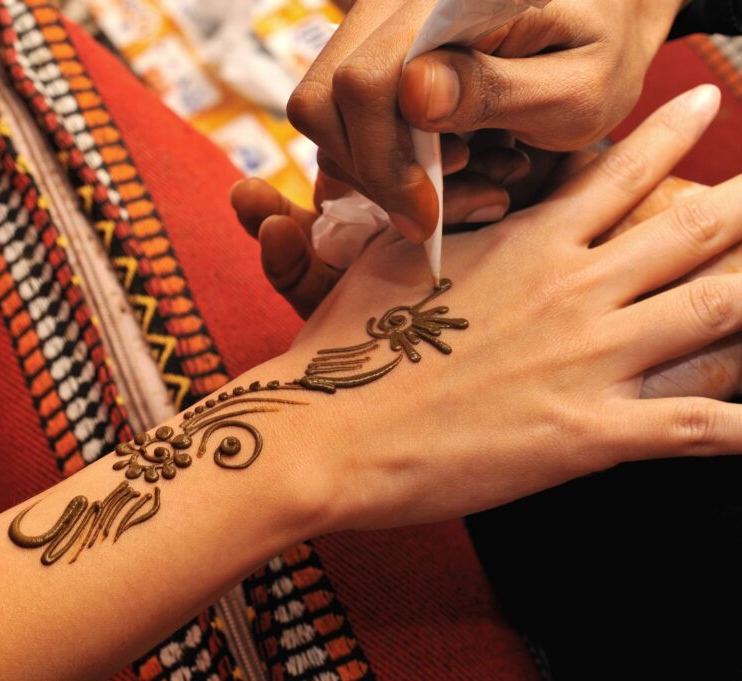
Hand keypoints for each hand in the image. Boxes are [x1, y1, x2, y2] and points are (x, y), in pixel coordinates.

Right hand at [274, 85, 741, 531]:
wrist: (330, 430)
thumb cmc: (350, 344)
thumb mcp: (390, 257)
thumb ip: (438, 219)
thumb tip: (448, 196)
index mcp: (528, 243)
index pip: (620, 173)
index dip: (672, 134)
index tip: (703, 102)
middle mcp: (576, 290)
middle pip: (696, 230)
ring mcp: (592, 361)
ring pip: (718, 313)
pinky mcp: (592, 435)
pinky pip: (697, 425)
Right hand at [288, 0, 682, 237]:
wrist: (603, 17)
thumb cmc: (601, 52)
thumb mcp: (577, 85)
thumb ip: (497, 89)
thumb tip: (413, 94)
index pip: (364, 82)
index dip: (383, 160)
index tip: (426, 213)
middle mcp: (392, 3)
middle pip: (321, 99)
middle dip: (370, 172)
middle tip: (430, 210)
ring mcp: (374, 26)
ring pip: (322, 111)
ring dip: (377, 169)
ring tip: (457, 182)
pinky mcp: (374, 54)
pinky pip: (344, 118)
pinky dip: (382, 158)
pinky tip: (445, 166)